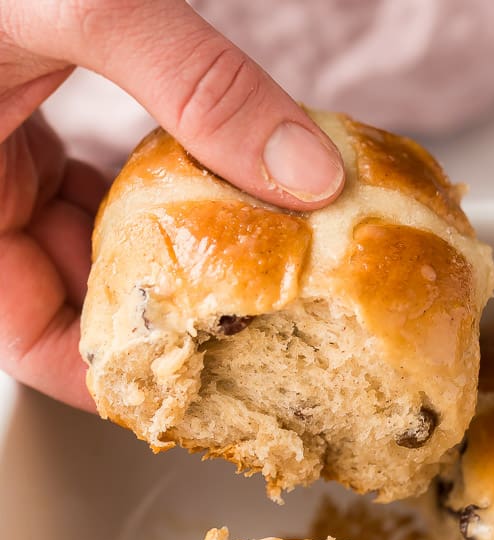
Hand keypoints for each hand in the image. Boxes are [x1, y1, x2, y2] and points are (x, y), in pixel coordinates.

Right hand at [0, 0, 344, 409]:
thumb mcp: (72, 1)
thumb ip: (194, 84)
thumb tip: (307, 171)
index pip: (25, 338)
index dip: (103, 374)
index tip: (185, 389)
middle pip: (65, 292)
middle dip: (150, 306)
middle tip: (239, 322)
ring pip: (78, 238)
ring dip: (156, 245)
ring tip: (234, 260)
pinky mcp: (16, 120)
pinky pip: (80, 184)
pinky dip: (140, 188)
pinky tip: (194, 182)